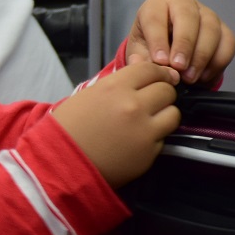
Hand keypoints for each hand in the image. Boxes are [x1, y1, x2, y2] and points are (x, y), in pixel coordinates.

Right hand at [52, 61, 180, 187]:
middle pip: (166, 90)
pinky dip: (156, 137)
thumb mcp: (89, 95)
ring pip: (173, 113)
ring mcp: (144, 130)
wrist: (61, 165)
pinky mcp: (149, 153)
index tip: (160, 79)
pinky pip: (164, 138)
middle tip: (154, 101)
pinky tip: (139, 140)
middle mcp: (134, 105)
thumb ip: (118, 83)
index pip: (151, 70)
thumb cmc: (68, 128)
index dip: (158, 73)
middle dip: (162, 94)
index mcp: (115, 87)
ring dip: (165, 114)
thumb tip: (143, 70)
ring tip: (151, 120)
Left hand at [125, 0, 234, 86]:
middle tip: (179, 68)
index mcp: (156, 6)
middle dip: (184, 44)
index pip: (156, 17)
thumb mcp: (139, 54)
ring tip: (190, 77)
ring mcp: (206, 14)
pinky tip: (204, 77)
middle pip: (188, 17)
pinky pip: (228, 42)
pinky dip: (218, 61)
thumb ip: (142, 61)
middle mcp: (183, 4)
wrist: (168, 54)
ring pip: (211, 28)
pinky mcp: (223, 29)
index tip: (160, 61)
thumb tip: (148, 67)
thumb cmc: (149, 49)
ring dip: (202, 56)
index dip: (158, 40)